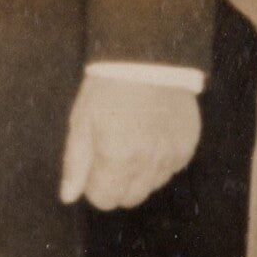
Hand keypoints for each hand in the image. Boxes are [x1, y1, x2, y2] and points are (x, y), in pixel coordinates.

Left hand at [58, 72, 201, 210]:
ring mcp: (171, 156)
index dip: (95, 186)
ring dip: (140, 174)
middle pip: (130, 199)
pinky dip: (160, 161)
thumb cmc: (108, 87)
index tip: (94, 166)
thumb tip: (68, 197)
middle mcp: (147, 164)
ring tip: (133, 141)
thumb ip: (76, 163)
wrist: (149, 57)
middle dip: (117, 184)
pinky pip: (171, 169)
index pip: (104, 200)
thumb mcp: (82, 121)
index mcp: (117, 159)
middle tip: (112, 155)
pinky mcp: (187, 146)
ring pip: (152, 186)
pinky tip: (152, 136)